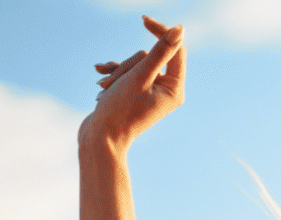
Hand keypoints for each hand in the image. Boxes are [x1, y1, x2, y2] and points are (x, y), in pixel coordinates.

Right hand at [79, 15, 185, 151]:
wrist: (99, 139)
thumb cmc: (120, 110)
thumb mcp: (140, 76)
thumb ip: (160, 51)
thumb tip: (180, 30)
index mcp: (175, 89)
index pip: (176, 49)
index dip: (161, 32)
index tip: (143, 20)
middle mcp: (166, 91)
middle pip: (150, 57)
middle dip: (128, 64)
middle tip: (115, 82)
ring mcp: (150, 92)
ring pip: (135, 64)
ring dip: (118, 72)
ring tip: (104, 88)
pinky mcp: (135, 93)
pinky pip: (127, 73)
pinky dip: (113, 76)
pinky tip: (100, 83)